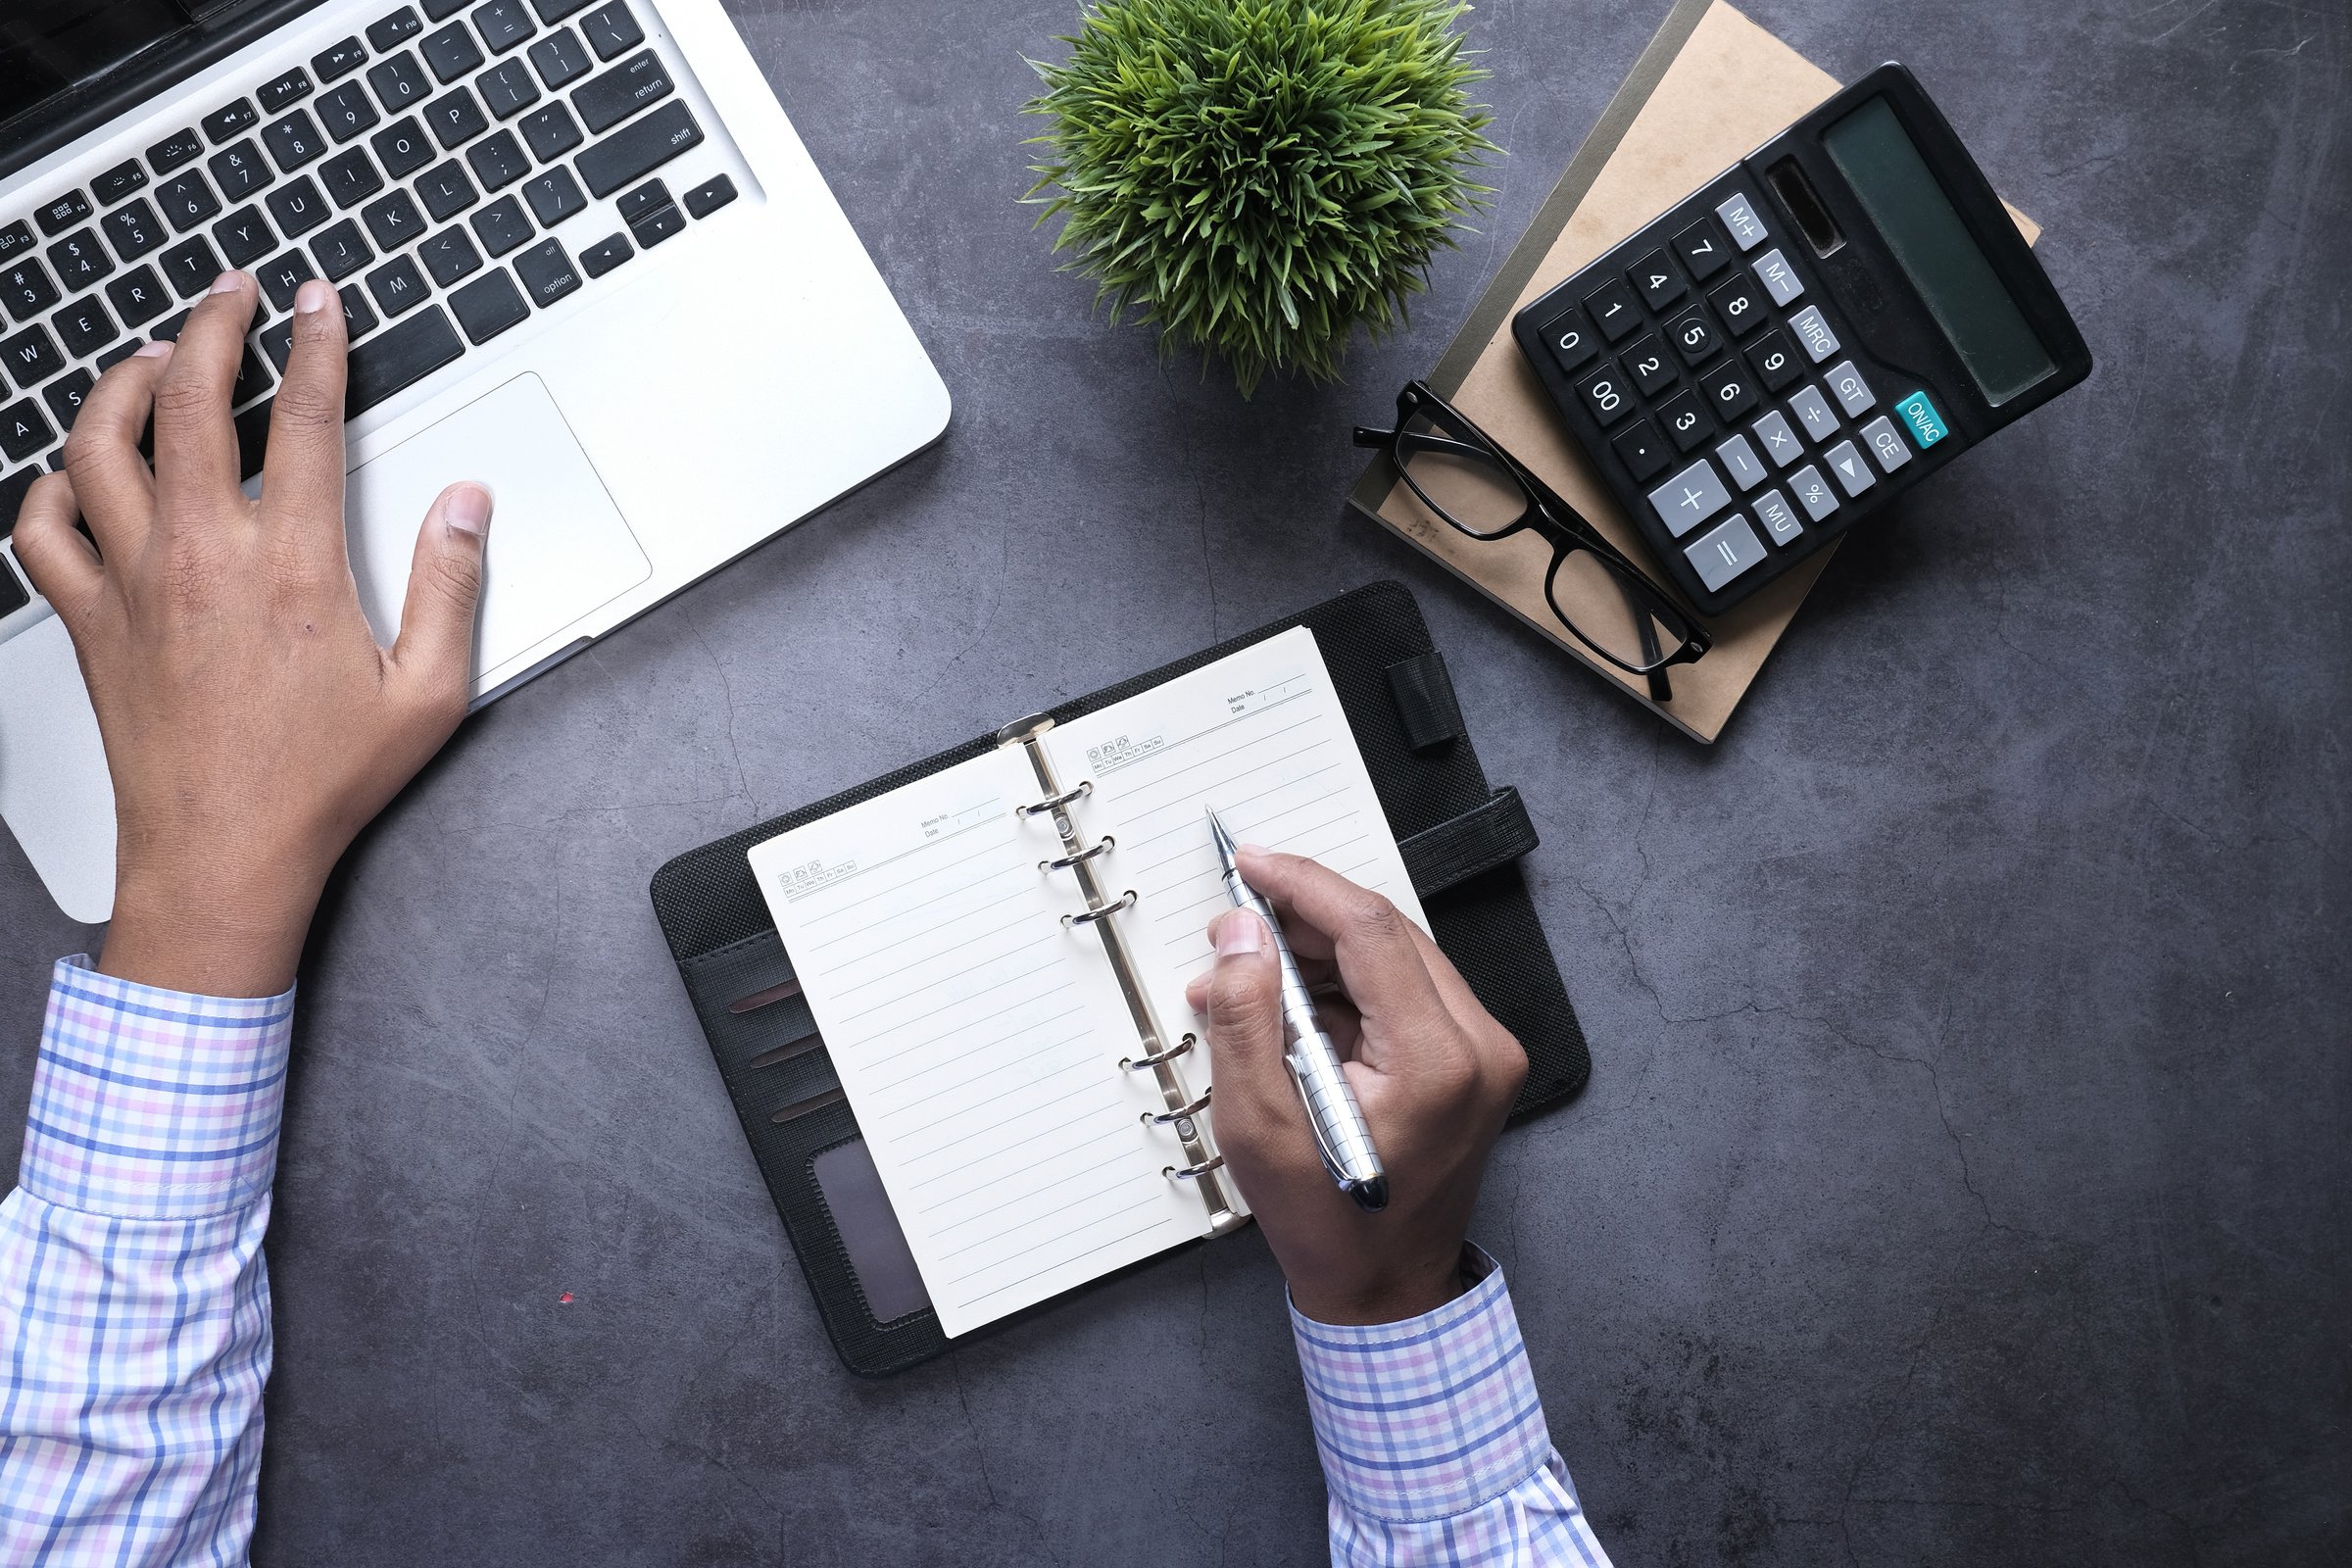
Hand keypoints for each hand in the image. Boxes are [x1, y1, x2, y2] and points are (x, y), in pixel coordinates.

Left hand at [11, 273, 492, 996]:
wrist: (222, 858)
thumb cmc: (321, 785)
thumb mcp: (427, 693)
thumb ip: (451, 586)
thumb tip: (465, 505)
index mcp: (291, 566)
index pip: (301, 419)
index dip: (314, 345)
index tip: (318, 302)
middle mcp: (200, 557)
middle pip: (184, 400)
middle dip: (209, 326)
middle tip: (231, 294)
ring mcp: (132, 584)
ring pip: (97, 445)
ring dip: (122, 383)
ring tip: (151, 356)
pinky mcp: (89, 621)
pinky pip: (42, 530)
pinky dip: (52, 486)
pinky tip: (78, 473)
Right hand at [1184, 850, 1525, 1324]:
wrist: (1386, 1291)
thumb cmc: (1329, 1225)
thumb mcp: (1259, 1127)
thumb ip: (1246, 1020)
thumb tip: (1243, 935)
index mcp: (1438, 1062)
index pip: (1371, 931)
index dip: (1304, 887)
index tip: (1252, 866)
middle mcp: (1480, 1048)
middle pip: (1386, 935)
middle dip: (1303, 921)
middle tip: (1234, 931)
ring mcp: (1485, 1053)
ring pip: (1395, 957)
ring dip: (1320, 955)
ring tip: (1246, 982)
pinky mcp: (1473, 1060)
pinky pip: (1404, 991)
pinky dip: (1346, 987)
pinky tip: (1289, 1008)